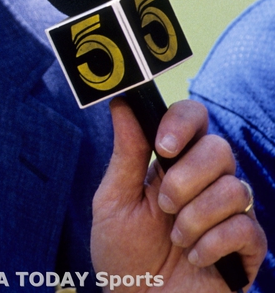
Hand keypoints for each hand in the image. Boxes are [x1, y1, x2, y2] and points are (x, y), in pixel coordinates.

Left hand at [91, 98, 265, 290]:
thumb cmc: (123, 256)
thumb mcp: (115, 201)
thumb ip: (126, 153)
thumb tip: (123, 102)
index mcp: (173, 162)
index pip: (194, 118)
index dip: (183, 123)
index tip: (163, 147)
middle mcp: (206, 181)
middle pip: (219, 148)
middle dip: (186, 178)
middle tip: (164, 205)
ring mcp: (229, 213)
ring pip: (234, 188)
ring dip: (196, 217)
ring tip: (176, 240)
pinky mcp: (246, 247)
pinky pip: (246, 227)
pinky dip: (214, 244)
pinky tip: (196, 258)